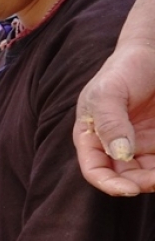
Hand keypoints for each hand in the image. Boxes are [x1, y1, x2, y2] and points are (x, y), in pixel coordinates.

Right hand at [75, 43, 154, 195]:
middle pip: (122, 176)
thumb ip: (110, 123)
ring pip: (145, 172)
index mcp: (91, 136)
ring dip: (154, 178)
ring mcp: (138, 143)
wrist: (154, 51)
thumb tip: (119, 154)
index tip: (129, 188)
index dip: (109, 183)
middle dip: (139, 182)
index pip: (94, 169)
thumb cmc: (124, 68)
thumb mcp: (109, 92)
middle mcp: (113, 144)